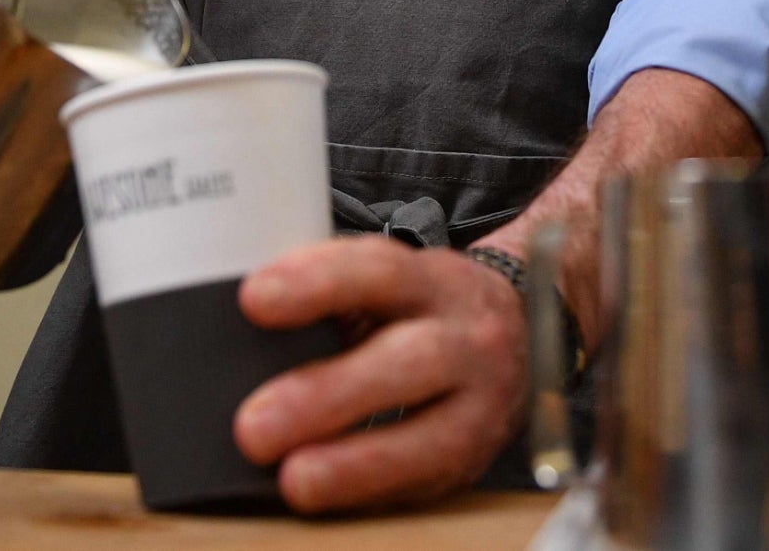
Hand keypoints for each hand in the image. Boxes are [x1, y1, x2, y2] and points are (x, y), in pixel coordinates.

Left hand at [233, 237, 527, 514]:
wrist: (526, 334)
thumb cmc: (425, 311)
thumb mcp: (395, 285)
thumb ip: (335, 297)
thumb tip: (242, 332)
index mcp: (434, 281)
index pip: (379, 270)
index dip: (316, 283)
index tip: (253, 300)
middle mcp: (468, 338)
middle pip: (407, 361)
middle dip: (326, 395)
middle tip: (254, 427)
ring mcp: (483, 405)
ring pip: (429, 438)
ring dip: (354, 463)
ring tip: (294, 480)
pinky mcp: (477, 460)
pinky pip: (426, 482)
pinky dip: (371, 493)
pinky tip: (326, 498)